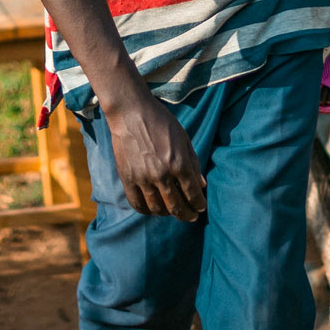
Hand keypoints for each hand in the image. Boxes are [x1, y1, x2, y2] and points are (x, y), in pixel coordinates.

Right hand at [100, 86, 205, 220]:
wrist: (131, 112)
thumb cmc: (161, 121)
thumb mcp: (183, 139)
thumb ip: (193, 163)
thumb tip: (201, 185)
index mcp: (179, 163)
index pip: (193, 194)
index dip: (198, 204)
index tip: (200, 208)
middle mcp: (162, 175)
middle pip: (177, 206)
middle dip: (187, 214)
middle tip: (191, 217)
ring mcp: (143, 178)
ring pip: (158, 208)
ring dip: (167, 213)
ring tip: (171, 211)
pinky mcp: (127, 179)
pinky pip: (137, 204)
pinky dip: (146, 210)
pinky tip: (152, 208)